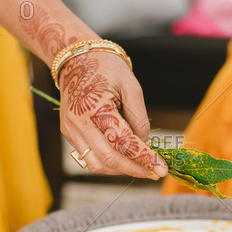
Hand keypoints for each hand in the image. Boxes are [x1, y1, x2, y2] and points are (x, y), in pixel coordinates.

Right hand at [59, 52, 167, 178]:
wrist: (76, 59)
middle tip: (155, 172)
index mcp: (94, 107)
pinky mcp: (69, 133)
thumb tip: (144, 145)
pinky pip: (89, 157)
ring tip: (141, 165)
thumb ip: (139, 118)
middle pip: (108, 159)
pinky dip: (109, 162)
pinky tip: (124, 157)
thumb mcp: (131, 86)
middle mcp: (78, 122)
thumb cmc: (106, 68)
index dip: (144, 158)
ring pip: (96, 164)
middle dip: (134, 169)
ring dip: (120, 169)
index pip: (123, 142)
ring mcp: (71, 130)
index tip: (162, 168)